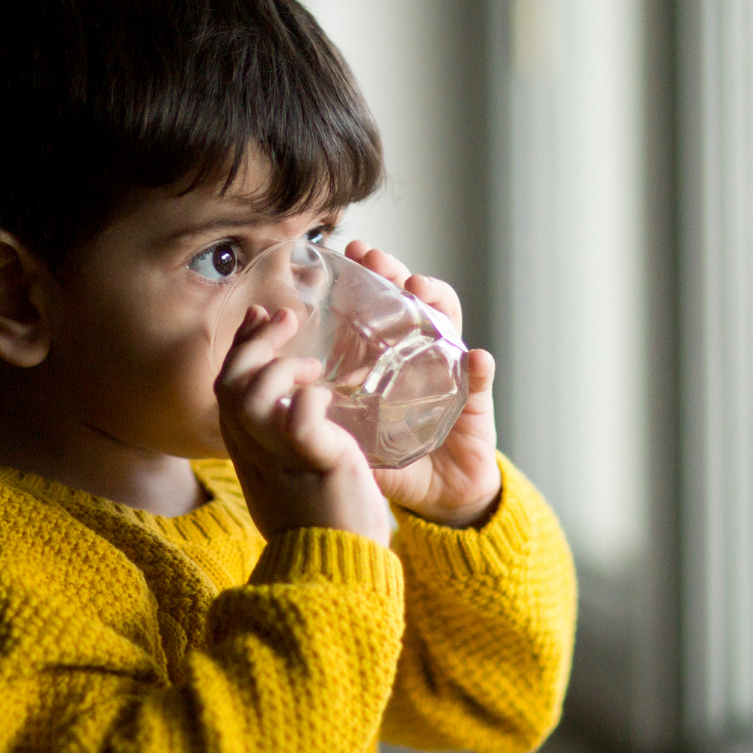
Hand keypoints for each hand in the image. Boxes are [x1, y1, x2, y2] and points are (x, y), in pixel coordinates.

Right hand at [216, 303, 391, 546]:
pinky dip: (311, 397)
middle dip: (254, 343)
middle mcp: (255, 455)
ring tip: (312, 366)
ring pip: (250, 396)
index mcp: (248, 456)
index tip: (260, 318)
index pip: (228, 391)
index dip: (240, 350)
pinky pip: (298, 417)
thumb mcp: (291, 480)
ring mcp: (279, 459)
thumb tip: (294, 408)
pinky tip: (328, 398)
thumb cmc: (326, 528)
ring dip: (280, 367)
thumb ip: (284, 445)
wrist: (337, 574)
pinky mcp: (312, 463)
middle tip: (287, 317)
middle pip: (230, 385)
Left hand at [343, 241, 501, 527]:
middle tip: (377, 260)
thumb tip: (271, 403)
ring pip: (448, 323)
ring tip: (420, 290)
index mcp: (390, 358)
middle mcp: (421, 356)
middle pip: (412, 301)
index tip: (352, 254)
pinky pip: (480, 380)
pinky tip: (475, 359)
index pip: (381, 305)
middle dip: (396, 273)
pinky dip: (479, 368)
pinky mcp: (476, 404)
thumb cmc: (395, 461)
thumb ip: (320, 423)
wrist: (439, 498)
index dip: (371, 277)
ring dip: (437, 302)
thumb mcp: (350, 439)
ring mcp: (451, 372)